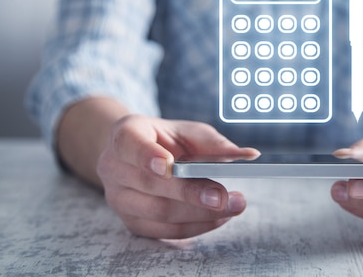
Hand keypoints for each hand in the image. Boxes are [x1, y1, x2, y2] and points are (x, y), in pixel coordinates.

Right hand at [96, 115, 258, 238]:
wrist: (138, 157)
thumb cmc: (167, 140)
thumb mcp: (189, 132)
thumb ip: (216, 143)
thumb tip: (249, 156)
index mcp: (125, 134)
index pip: (129, 144)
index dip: (147, 155)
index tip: (168, 165)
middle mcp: (113, 167)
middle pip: (150, 184)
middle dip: (192, 193)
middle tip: (226, 197)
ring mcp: (118, 198)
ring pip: (158, 212)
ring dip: (199, 214)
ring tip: (232, 207)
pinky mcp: (131, 221)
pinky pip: (163, 230)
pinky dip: (195, 226)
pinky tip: (219, 218)